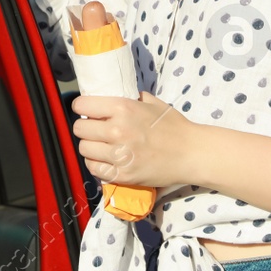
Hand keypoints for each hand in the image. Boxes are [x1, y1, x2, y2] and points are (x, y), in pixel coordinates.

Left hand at [71, 90, 194, 189]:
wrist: (191, 153)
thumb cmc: (173, 126)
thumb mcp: (152, 102)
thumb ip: (131, 98)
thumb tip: (112, 95)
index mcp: (123, 108)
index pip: (82, 106)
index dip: (81, 108)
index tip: (86, 111)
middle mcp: (117, 130)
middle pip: (79, 129)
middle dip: (85, 128)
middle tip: (95, 130)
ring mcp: (119, 154)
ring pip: (84, 150)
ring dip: (90, 147)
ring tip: (100, 146)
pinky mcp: (123, 175)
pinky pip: (95, 169)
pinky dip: (97, 164)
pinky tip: (105, 160)